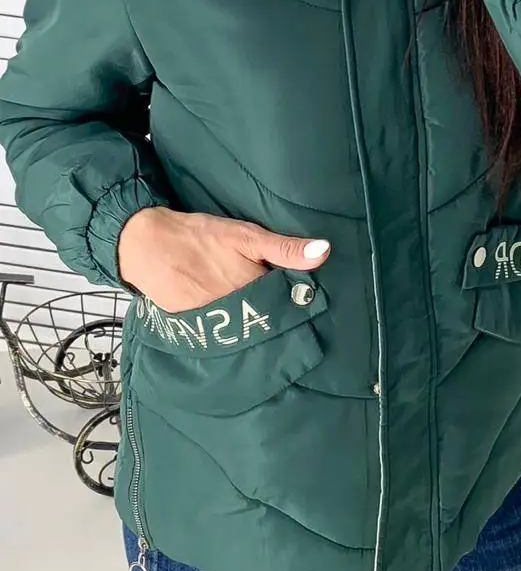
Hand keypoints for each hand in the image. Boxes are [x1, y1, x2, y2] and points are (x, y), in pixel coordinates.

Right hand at [117, 209, 330, 313]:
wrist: (145, 246)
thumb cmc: (200, 237)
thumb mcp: (246, 236)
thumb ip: (285, 248)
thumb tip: (325, 252)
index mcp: (254, 291)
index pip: (288, 304)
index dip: (299, 301)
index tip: (312, 300)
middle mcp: (237, 313)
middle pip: (269, 321)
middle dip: (281, 317)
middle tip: (290, 310)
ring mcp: (215, 324)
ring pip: (248, 330)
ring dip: (259, 326)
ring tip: (269, 320)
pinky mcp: (196, 329)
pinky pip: (223, 335)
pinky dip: (233, 330)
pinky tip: (239, 324)